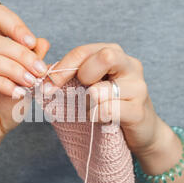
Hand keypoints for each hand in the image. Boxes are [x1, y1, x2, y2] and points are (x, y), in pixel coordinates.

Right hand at [0, 5, 49, 161]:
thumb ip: (33, 63)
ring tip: (29, 84)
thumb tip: (42, 42)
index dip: (16, 25)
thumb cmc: (4, 108)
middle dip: (22, 55)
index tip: (32, 44)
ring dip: (13, 69)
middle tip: (40, 72)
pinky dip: (2, 84)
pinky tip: (17, 93)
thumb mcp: (26, 83)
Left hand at [46, 43, 172, 157]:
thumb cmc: (109, 105)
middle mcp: (131, 66)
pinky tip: (101, 121)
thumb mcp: (90, 85)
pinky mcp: (139, 111)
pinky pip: (107, 111)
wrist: (141, 131)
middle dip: (83, 76)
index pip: (85, 51)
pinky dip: (96, 117)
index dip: (63, 68)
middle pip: (105, 56)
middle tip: (79, 94)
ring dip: (87, 105)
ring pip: (101, 90)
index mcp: (116, 54)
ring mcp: (138, 88)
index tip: (48, 86)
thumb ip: (71, 75)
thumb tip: (43, 74)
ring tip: (91, 111)